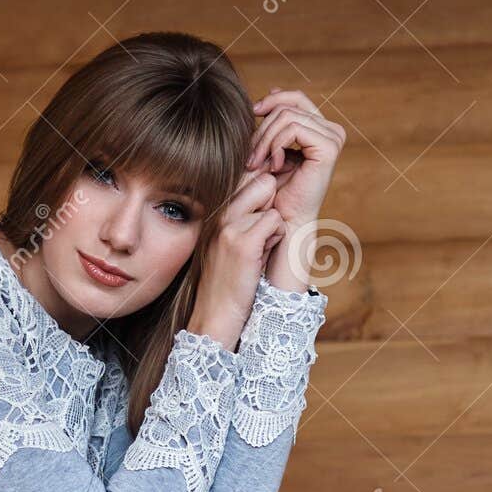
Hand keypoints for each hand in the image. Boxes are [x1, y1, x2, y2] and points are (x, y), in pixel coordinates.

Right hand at [187, 168, 286, 350]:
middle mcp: (219, 214)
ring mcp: (229, 227)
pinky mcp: (242, 243)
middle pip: (263, 181)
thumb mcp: (227, 243)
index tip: (264, 215)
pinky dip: (276, 238)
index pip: (248, 176)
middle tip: (263, 236)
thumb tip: (268, 187)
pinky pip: (275, 221)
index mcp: (215, 212)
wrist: (215, 315)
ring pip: (272, 204)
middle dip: (272, 205)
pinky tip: (262, 257)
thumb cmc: (227, 281)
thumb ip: (241, 216)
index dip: (265, 192)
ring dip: (274, 227)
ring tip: (259, 250)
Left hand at [246, 87, 344, 228]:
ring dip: (265, 140)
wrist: (283, 221)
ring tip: (257, 163)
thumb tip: (274, 88)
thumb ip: (273, 120)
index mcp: (319, 128)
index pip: (294, 98)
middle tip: (250, 156)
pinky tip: (273, 166)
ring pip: (287, 116)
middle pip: (288, 105)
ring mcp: (332, 137)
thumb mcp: (269, 146)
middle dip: (263, 128)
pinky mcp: (329, 147)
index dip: (271, 100)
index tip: (251, 114)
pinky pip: (293, 128)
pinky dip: (275, 145)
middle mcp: (331, 130)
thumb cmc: (273, 190)